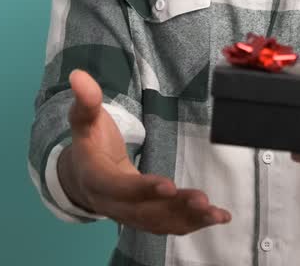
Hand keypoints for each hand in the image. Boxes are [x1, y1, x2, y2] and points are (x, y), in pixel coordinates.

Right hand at [58, 69, 231, 233]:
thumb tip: (78, 75)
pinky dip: (195, 224)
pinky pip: (170, 225)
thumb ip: (86, 101)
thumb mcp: (84, 120)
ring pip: (161, 223)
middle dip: (174, 208)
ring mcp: (131, 216)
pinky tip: (221, 217)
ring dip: (190, 220)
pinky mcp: (147, 219)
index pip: (119, 189)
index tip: (169, 185)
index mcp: (97, 180)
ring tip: (217, 213)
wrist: (83, 177)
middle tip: (203, 200)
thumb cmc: (90, 142)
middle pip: (144, 212)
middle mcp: (113, 205)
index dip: (142, 189)